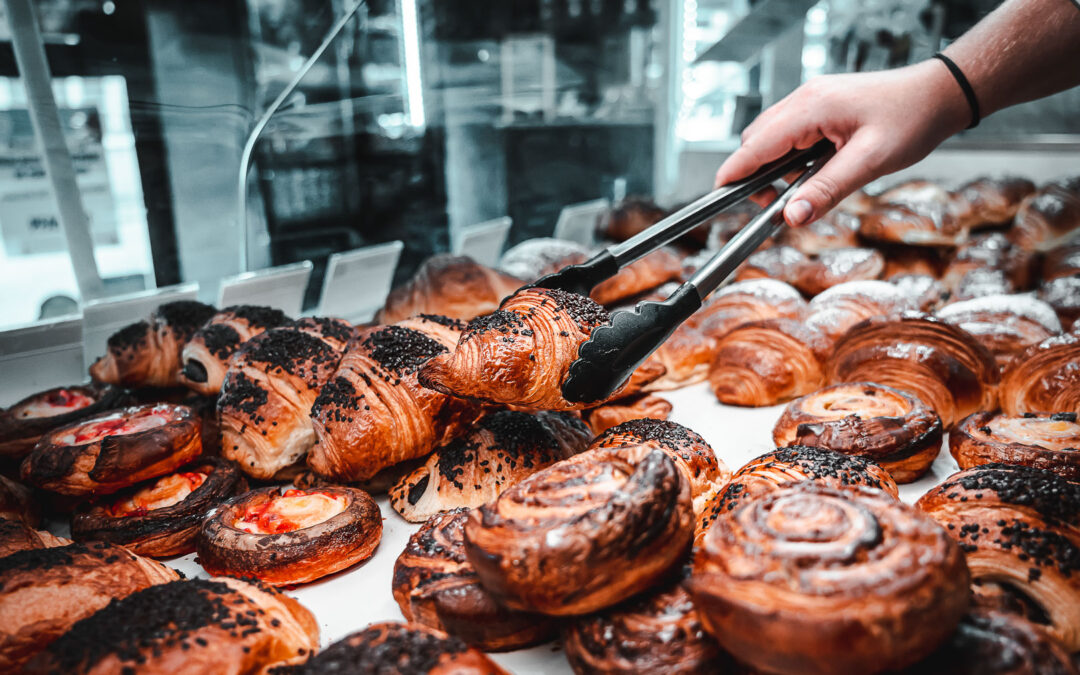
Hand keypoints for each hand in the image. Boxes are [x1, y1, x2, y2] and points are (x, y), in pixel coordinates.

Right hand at [715, 59, 970, 226]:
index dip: (734, 173)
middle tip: (778, 205)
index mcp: (811, 108)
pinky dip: (791, 155)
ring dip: (775, 166)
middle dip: (756, 175)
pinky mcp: (821, 105)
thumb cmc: (911, 119)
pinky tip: (815, 169)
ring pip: (771, 137)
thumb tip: (791, 217)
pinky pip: (790, 132)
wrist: (940, 94)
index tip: (719, 196)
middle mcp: (805, 99)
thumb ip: (827, 190)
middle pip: (756, 141)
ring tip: (803, 188)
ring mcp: (812, 99)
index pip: (755, 145)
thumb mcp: (870, 162)